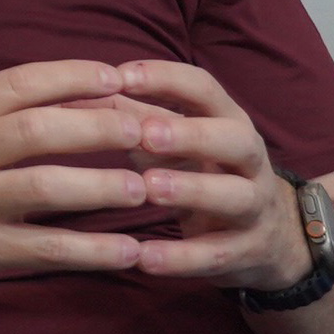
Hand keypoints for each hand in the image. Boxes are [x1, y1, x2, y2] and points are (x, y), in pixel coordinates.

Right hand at [0, 59, 157, 301]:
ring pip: (46, 187)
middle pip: (38, 129)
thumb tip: (76, 98)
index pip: (19, 83)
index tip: (118, 76)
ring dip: (104, 187)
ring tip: (148, 189)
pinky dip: (91, 251)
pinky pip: (44, 249)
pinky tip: (129, 252)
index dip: (73, 76)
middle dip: (100, 127)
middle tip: (148, 130)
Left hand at [110, 60, 309, 289]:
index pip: (204, 88)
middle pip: (234, 139)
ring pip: (235, 195)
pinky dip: (182, 257)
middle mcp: (249, 159)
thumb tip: (65, 91)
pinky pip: (218, 254)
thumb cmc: (199, 171)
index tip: (120, 75)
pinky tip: (144, 258)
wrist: (268, 238)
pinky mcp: (249, 251)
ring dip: (192, 190)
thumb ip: (126, 115)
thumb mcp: (171, 141)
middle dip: (190, 134)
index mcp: (226, 120)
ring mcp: (255, 206)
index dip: (166, 78)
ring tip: (147, 189)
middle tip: (144, 134)